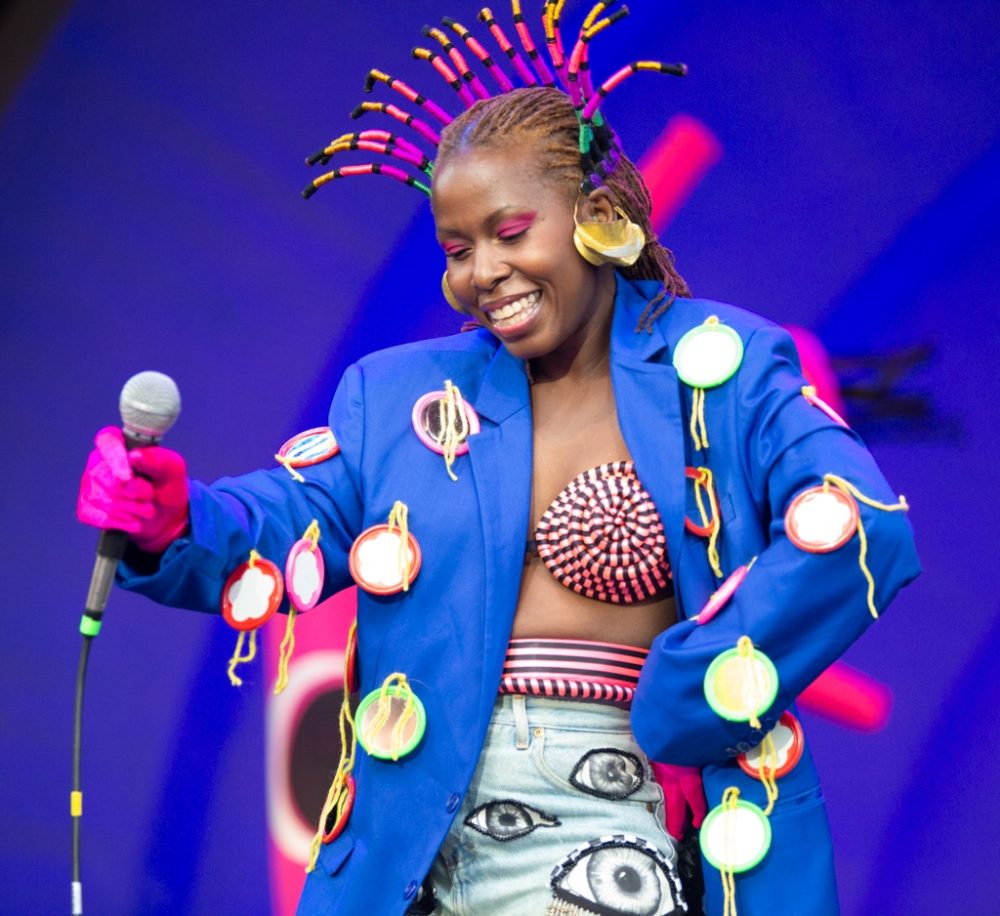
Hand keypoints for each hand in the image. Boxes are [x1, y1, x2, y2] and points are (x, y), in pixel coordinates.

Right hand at [77, 426, 188, 552]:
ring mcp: (89, 486)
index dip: (114, 459)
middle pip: (103, 476)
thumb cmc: (167, 485)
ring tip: (147, 509)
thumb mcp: (172, 470)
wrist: (165, 516)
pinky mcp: (86, 508)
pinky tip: (134, 521)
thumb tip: (135, 455)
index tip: (127, 477)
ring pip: (102, 499)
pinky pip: (98, 517)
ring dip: (132, 509)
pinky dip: (121, 522)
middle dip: (133, 492)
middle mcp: (98, 462)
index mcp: (119, 444)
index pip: (107, 442)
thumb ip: (157, 460)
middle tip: (150, 495)